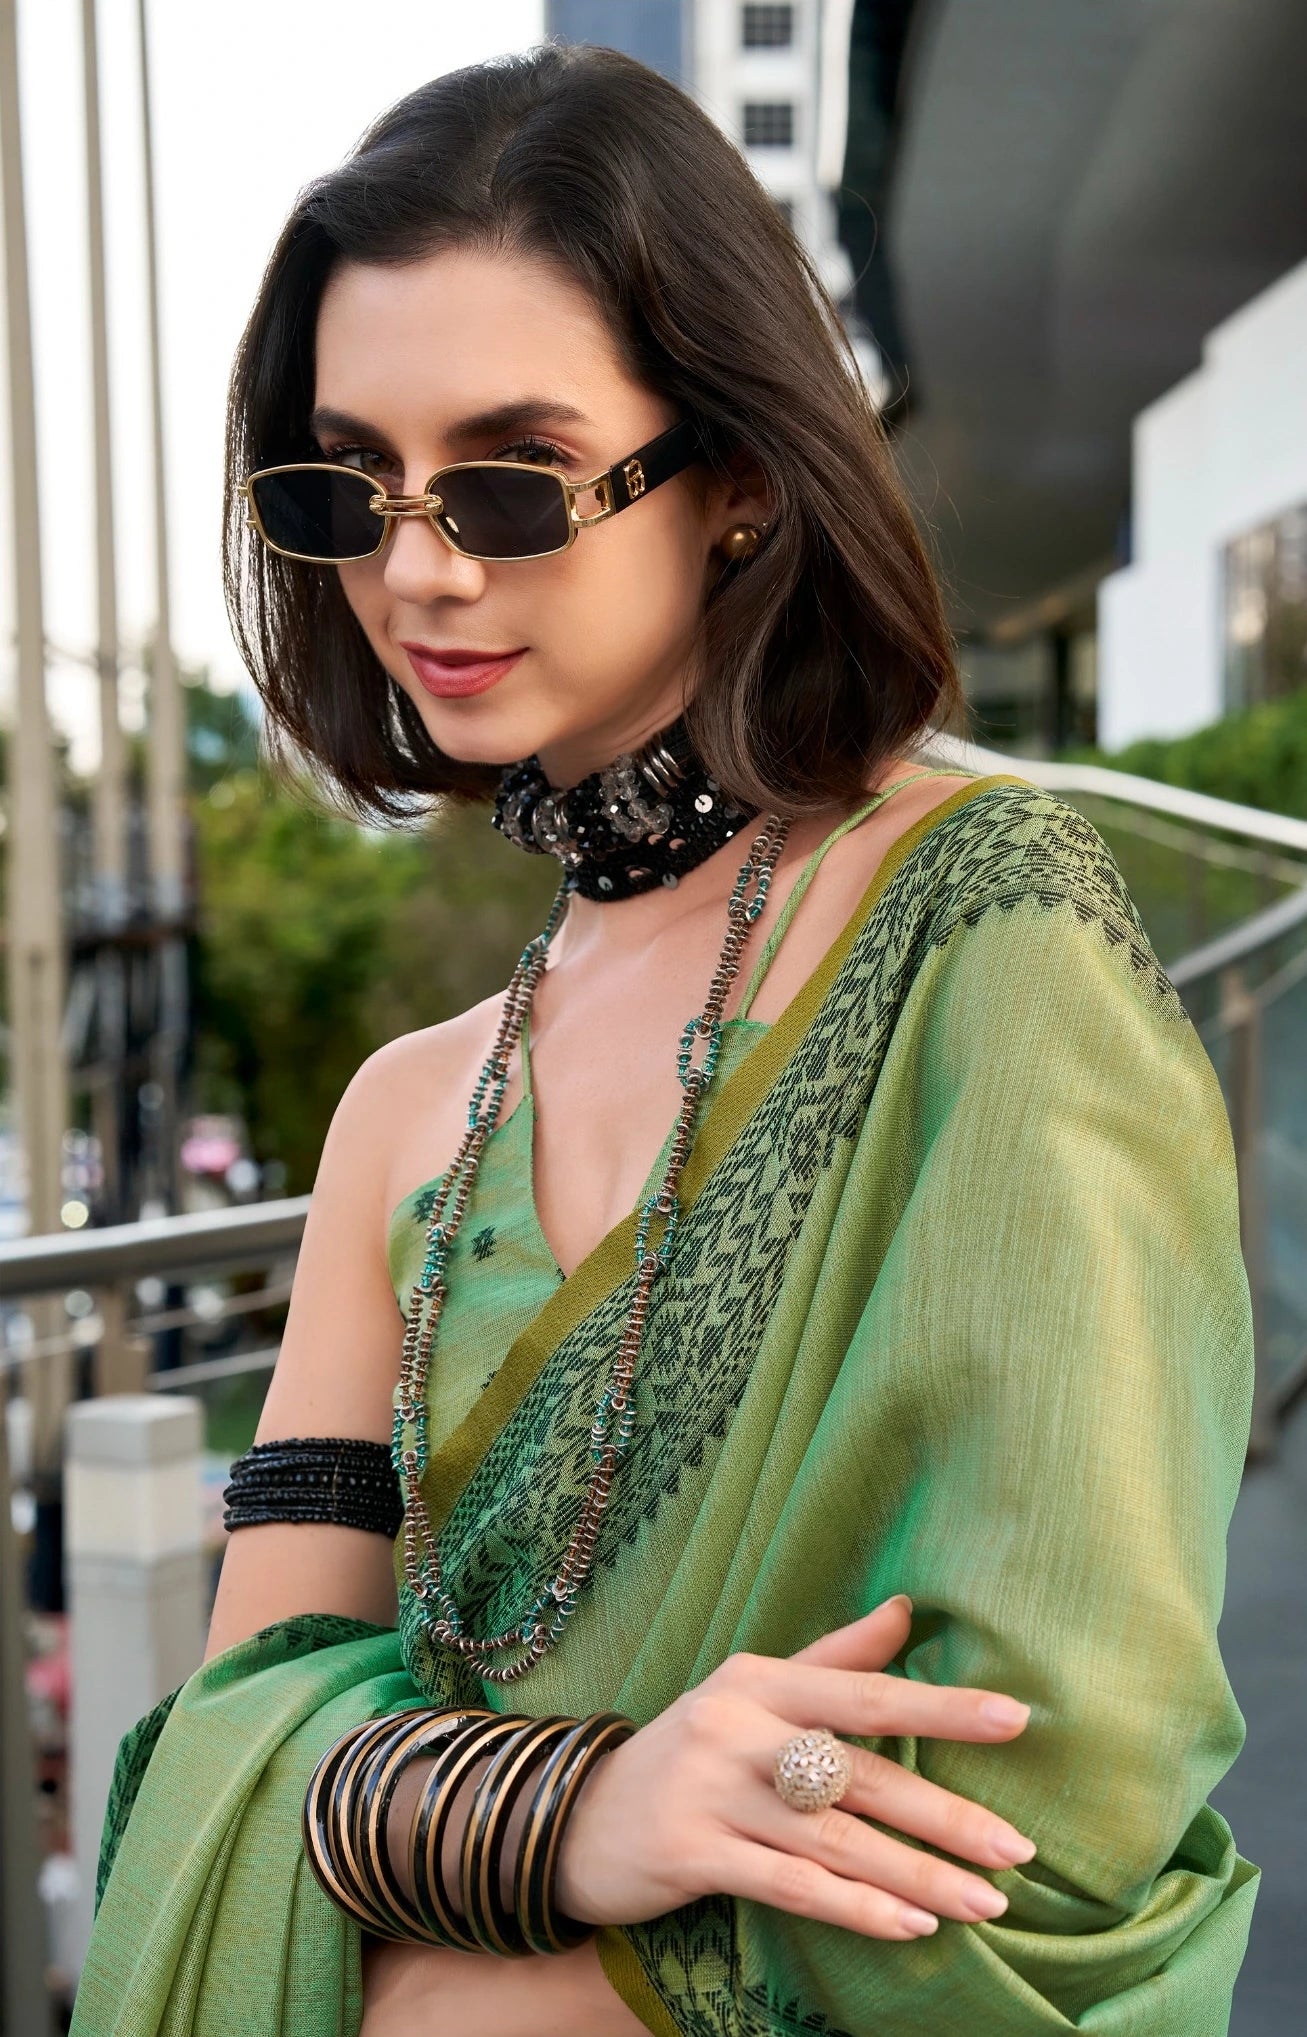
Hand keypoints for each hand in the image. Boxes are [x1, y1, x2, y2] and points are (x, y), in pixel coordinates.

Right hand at [554, 1596, 1035, 1940]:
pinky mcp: (692, 1853)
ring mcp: (712, 1792)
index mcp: (759, 1678)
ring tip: (986, 1903)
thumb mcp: (751, 1690)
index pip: (863, 1691)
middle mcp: (736, 1726)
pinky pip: (790, 1886)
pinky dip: (855, 1907)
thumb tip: (906, 1609)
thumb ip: (834, 1657)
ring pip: (835, 1838)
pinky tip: (909, 1926)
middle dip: (945, 1814)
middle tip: (1017, 1847)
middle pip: (859, 1772)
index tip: (1015, 1719)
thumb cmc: (691, 1749)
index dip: (940, 1706)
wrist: (577, 1814)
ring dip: (916, 1874)